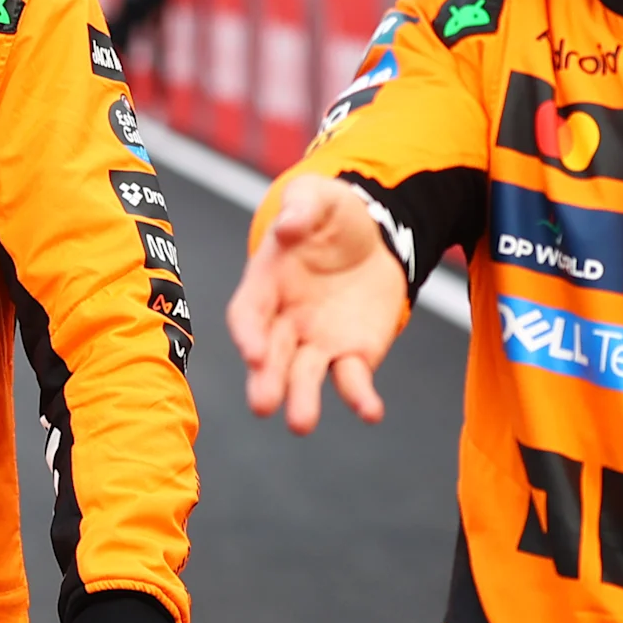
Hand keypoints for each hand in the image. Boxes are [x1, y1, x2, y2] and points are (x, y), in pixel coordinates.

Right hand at [229, 174, 409, 433]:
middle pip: (270, 355)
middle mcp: (284, 322)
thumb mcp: (318, 198)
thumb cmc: (332, 216)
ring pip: (304, 376)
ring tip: (301, 424)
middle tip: (264, 405)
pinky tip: (370, 412)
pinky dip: (360, 398)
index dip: (248, 334)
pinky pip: (353, 380)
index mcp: (266, 284)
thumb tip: (289, 227)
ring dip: (302, 400)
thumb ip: (301, 208)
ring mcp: (316, 342)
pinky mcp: (353, 354)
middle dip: (265, 380)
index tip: (254, 353)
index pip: (248, 314)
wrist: (374, 237)